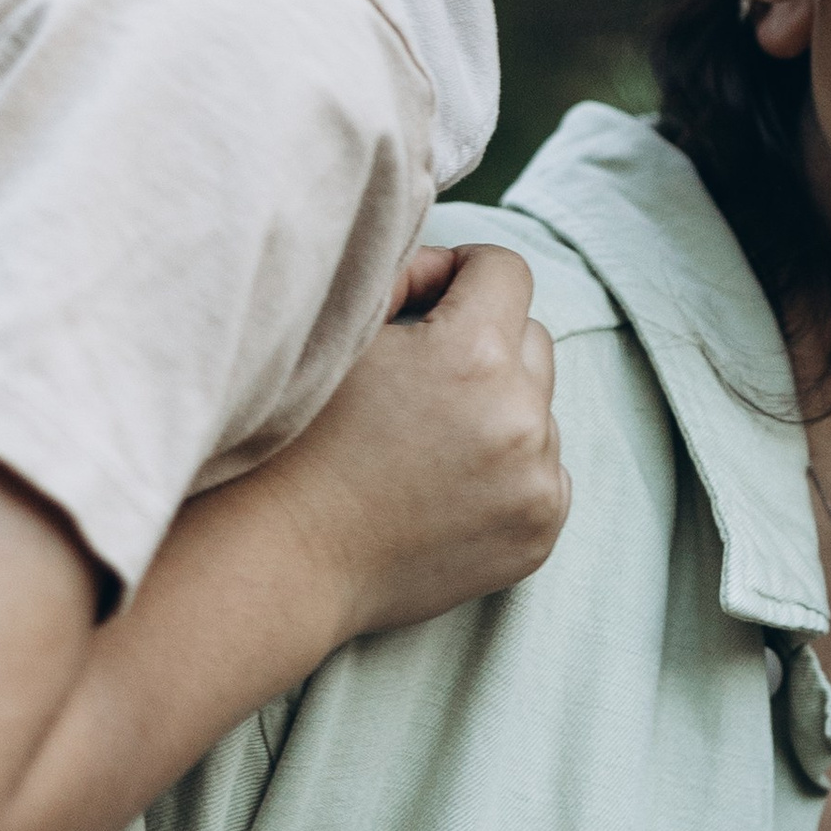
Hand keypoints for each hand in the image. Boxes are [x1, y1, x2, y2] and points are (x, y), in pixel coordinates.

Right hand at [252, 243, 568, 640]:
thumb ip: (403, 282)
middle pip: (532, 337)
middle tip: (417, 376)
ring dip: (500, 407)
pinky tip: (447, 484)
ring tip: (426, 439)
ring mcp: (536, 481)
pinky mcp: (539, 532)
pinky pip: (546, 469)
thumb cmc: (297, 441)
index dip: (459, 272)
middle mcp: (520, 417)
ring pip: (541, 407)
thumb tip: (442, 272)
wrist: (284, 561)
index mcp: (474, 355)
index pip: (506, 270)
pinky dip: (510, 468)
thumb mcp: (343, 338)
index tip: (422, 301)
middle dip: (484, 341)